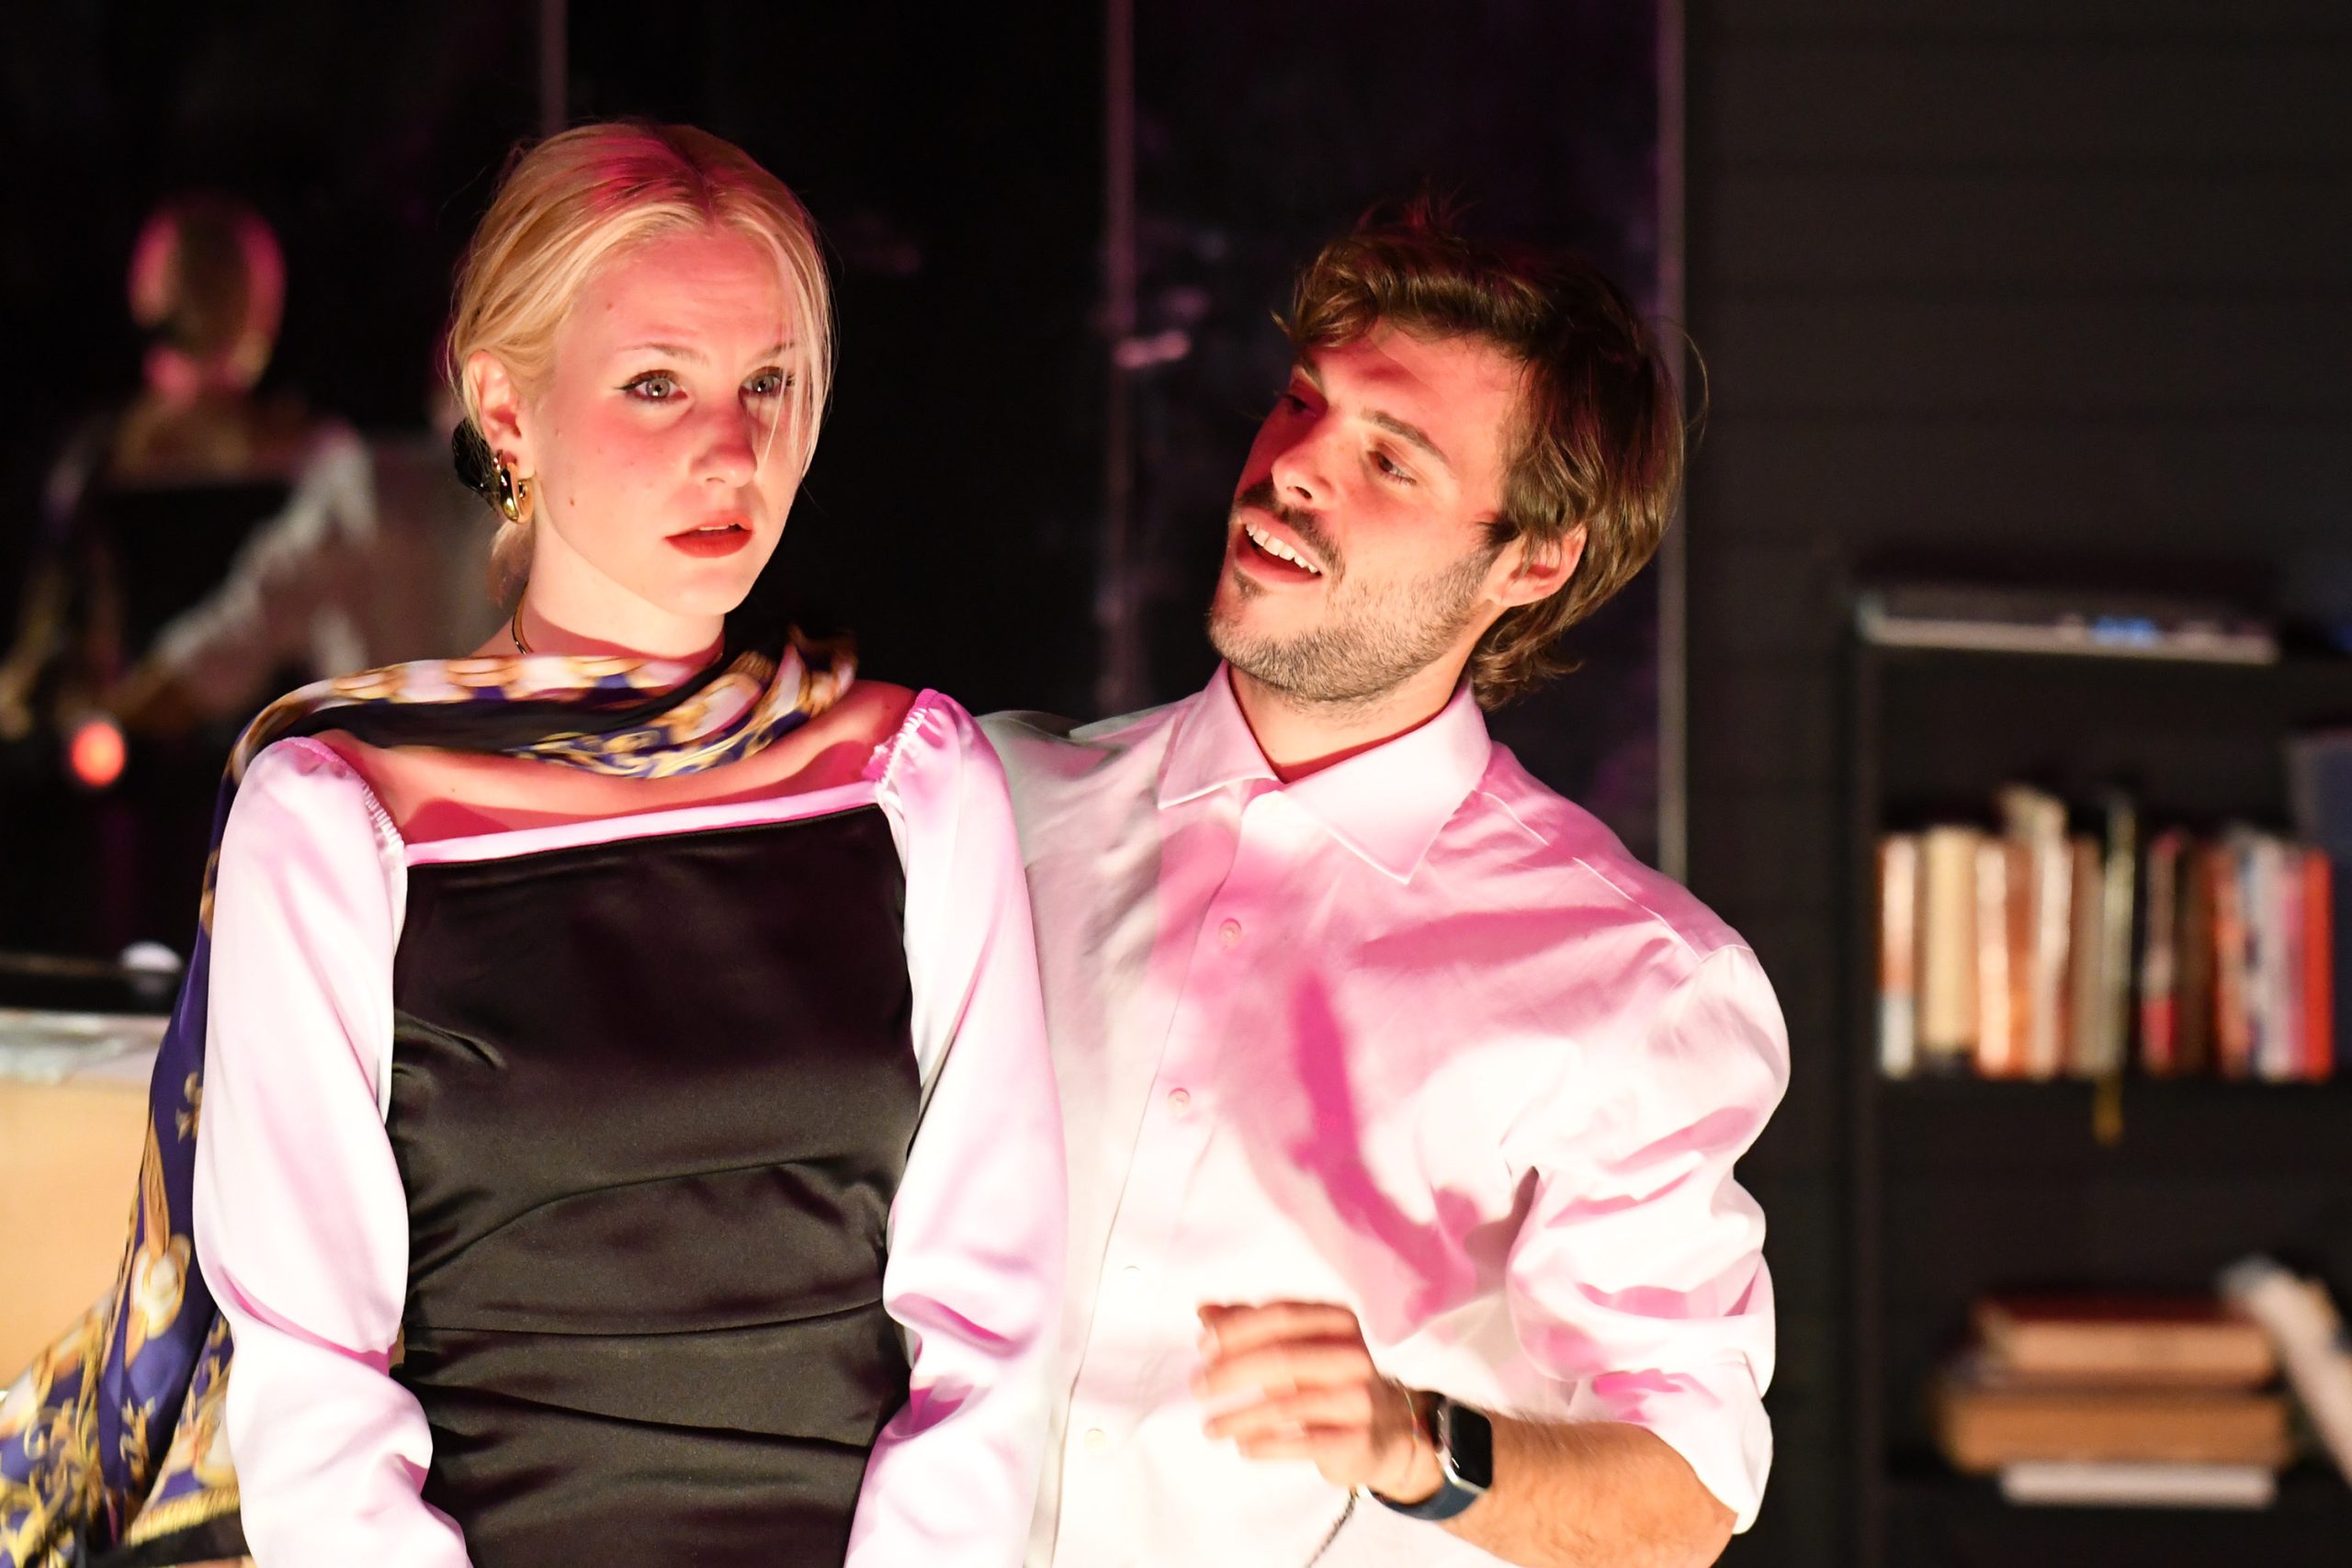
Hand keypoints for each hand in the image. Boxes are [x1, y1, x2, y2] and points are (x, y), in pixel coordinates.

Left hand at [1193, 1301, 1442, 1501]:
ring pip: (1287, 1404)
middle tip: (1197, 1387)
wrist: (1386, 1430)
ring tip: (1210, 1427)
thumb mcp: (1296, 1346)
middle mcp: (1353, 1354)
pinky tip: (1243, 1447)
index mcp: (1338, 1321)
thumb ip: (1251, 1326)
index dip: (1236, 1328)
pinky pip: (1302, 1442)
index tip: (1202, 1346)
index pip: (1280, 1315)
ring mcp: (1359, 1398)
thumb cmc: (1327, 1380)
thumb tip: (1204, 1310)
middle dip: (1230, 1372)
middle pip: (1281, 1356)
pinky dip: (1266, 1446)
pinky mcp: (1357, 1438)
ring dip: (1239, 1417)